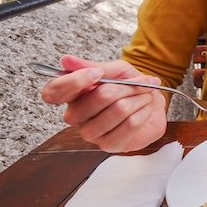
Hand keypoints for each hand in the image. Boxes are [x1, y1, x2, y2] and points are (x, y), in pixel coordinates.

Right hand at [40, 55, 166, 152]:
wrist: (153, 104)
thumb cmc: (130, 87)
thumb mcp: (116, 70)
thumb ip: (94, 67)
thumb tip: (66, 60)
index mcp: (72, 95)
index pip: (53, 92)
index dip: (74, 82)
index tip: (98, 73)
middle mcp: (76, 116)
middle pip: (96, 99)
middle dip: (125, 86)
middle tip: (140, 82)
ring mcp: (90, 133)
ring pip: (117, 110)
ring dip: (138, 98)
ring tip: (145, 95)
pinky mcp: (109, 145)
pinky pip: (130, 125)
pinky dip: (143, 112)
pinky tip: (145, 109)